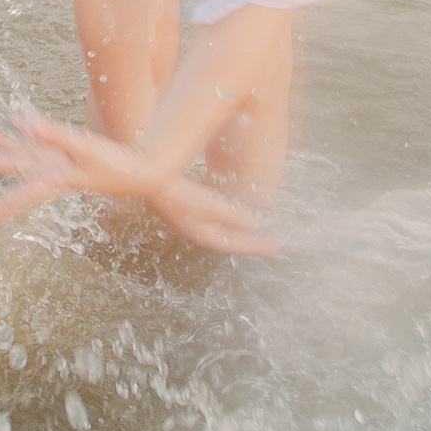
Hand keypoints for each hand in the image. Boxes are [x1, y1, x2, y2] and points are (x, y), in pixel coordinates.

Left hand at [0, 113, 159, 213]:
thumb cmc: (116, 165)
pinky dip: (29, 133)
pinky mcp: (66, 151)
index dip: (9, 203)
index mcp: (57, 181)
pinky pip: (41, 141)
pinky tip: (17, 124)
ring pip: (25, 152)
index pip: (27, 193)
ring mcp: (58, 161)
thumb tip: (28, 125)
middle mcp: (53, 172)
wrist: (141, 171)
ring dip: (5, 143)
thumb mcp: (87, 150)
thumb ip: (58, 137)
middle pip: (16, 166)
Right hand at [143, 177, 279, 255]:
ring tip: (261, 231)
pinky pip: (219, 221)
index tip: (280, 247)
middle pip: (234, 241)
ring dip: (244, 232)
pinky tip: (237, 215)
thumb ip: (234, 215)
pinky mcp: (192, 212)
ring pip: (226, 232)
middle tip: (276, 242)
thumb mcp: (209, 205)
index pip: (239, 244)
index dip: (259, 245)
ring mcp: (196, 223)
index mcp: (206, 235)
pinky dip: (232, 221)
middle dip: (254, 241)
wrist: (150, 183)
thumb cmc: (178, 194)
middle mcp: (202, 233)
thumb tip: (257, 225)